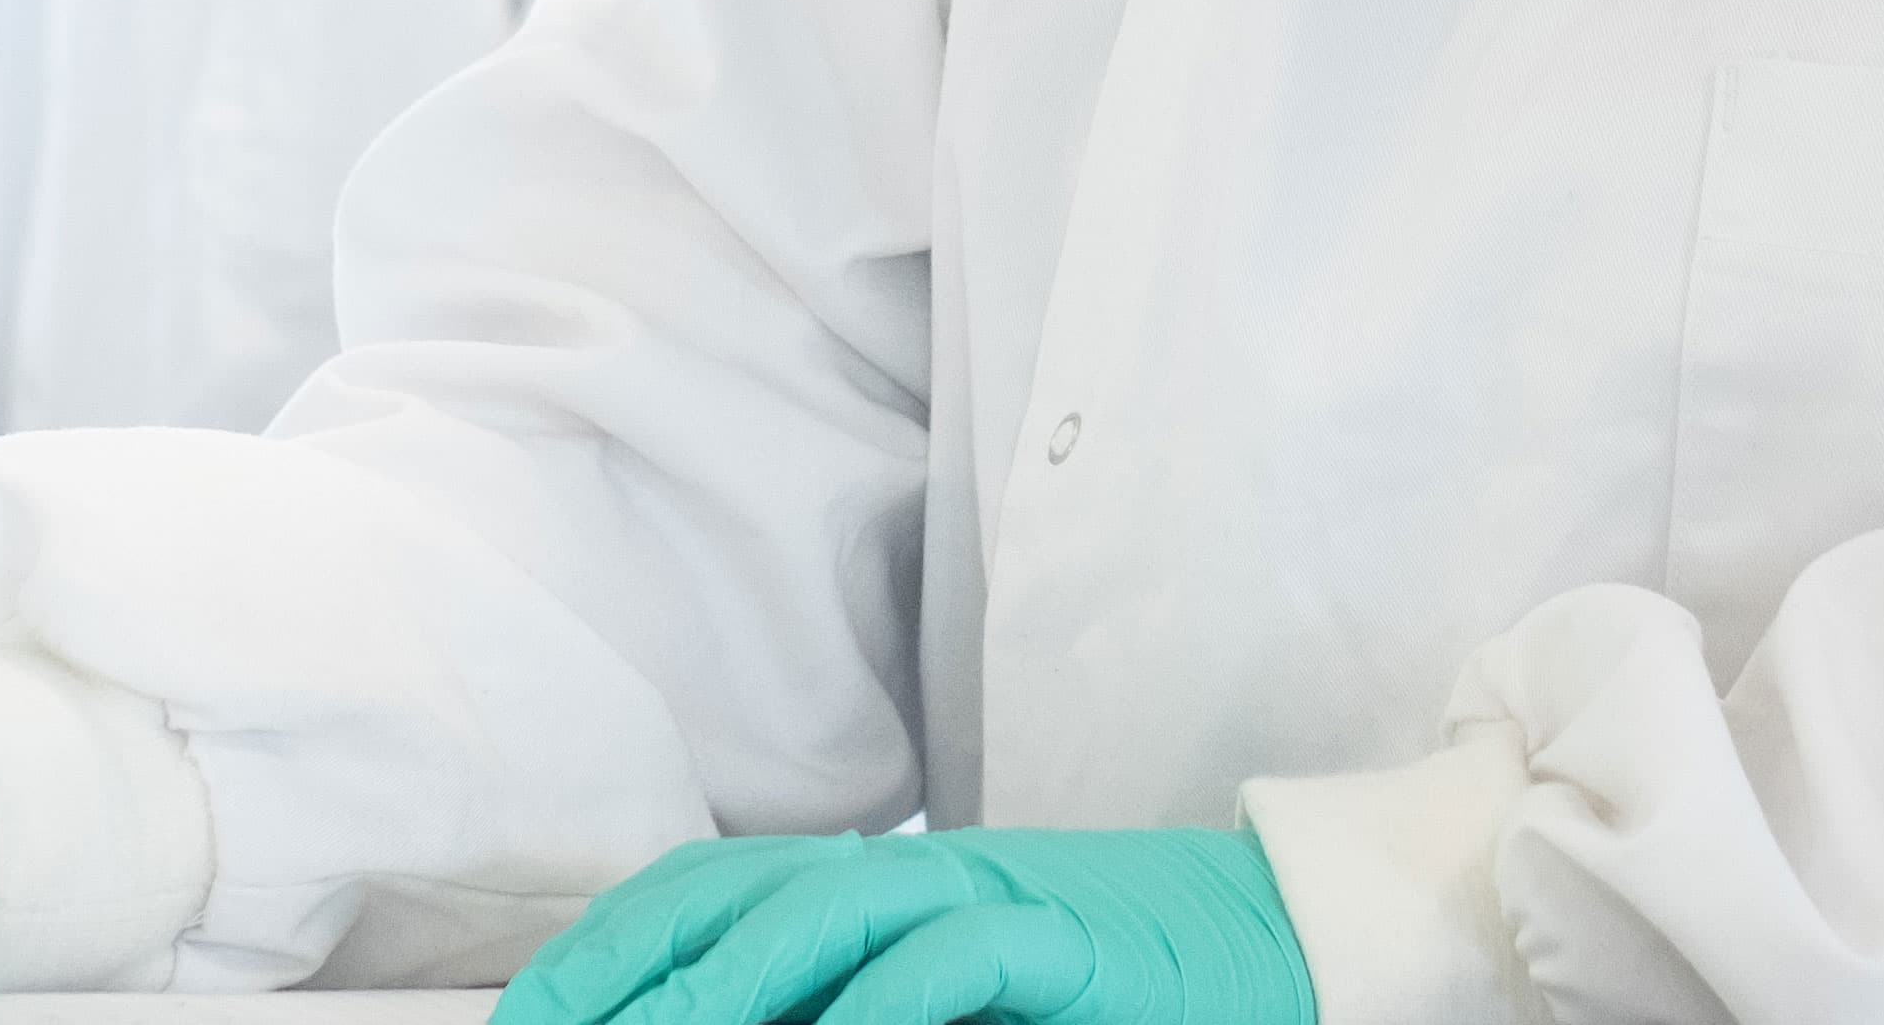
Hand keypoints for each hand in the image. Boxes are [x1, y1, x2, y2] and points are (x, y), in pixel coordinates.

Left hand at [504, 829, 1315, 1024]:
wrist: (1285, 939)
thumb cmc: (1109, 991)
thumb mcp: (954, 998)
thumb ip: (848, 1004)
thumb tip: (717, 1022)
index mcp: (877, 884)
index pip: (698, 896)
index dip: (599, 956)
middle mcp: (919, 873)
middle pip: (729, 898)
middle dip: (624, 978)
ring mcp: (995, 897)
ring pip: (824, 918)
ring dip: (725, 990)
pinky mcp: (1072, 943)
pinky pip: (956, 960)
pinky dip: (880, 1007)